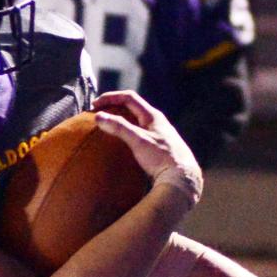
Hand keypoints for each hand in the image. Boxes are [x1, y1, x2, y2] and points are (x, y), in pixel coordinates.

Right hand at [92, 90, 203, 207]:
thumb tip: (99, 116)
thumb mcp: (138, 140)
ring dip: (120, 120)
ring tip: (106, 127)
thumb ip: (119, 127)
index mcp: (153, 116)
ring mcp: (157, 135)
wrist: (181, 178)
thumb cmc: (161, 158)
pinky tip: (120, 145)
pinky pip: (138, 135)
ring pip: (135, 121)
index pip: (129, 98)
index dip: (110, 97)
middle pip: (132, 108)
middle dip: (114, 107)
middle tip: (98, 113)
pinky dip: (126, 134)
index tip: (95, 104)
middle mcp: (156, 122)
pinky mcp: (157, 148)